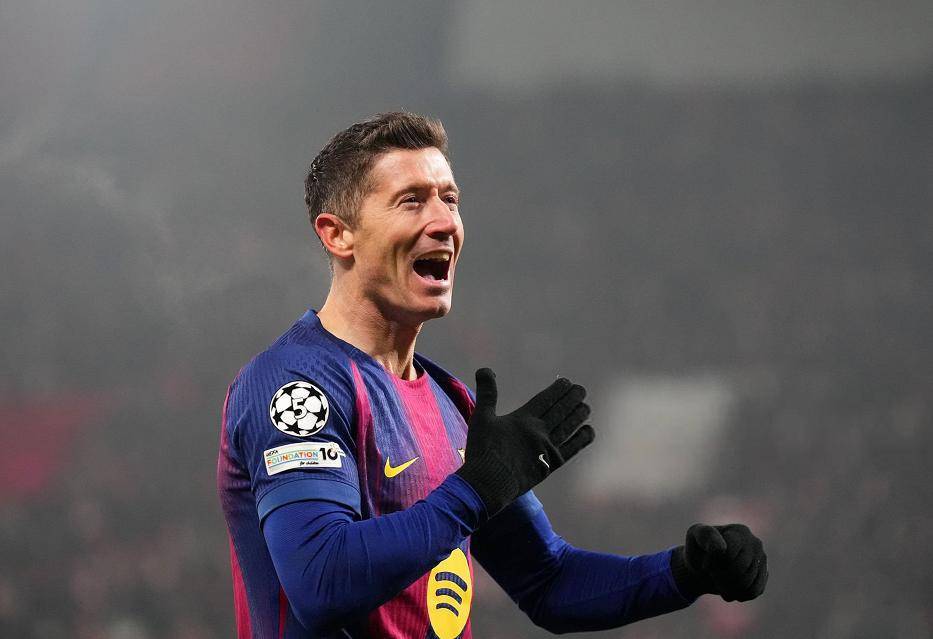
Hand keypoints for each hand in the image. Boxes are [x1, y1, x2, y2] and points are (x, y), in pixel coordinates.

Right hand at [455, 368, 594, 516]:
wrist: (488, 484)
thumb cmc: (482, 450)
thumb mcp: (481, 418)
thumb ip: (487, 393)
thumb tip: (485, 369)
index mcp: (523, 419)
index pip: (546, 399)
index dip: (558, 389)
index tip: (566, 382)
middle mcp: (539, 431)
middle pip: (561, 411)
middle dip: (572, 398)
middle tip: (581, 389)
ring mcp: (547, 449)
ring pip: (569, 427)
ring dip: (579, 415)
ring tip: (586, 406)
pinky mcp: (550, 465)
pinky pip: (571, 449)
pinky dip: (582, 439)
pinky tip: (589, 431)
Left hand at [670, 523, 767, 601]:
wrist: (705, 566)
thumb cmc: (699, 549)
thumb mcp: (695, 536)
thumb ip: (705, 536)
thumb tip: (722, 549)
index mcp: (740, 531)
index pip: (730, 556)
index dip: (714, 565)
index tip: (704, 565)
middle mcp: (755, 544)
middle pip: (741, 571)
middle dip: (722, 578)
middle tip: (712, 576)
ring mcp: (762, 560)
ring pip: (748, 584)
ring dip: (728, 589)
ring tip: (719, 583)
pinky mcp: (764, 575)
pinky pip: (754, 592)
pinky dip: (739, 595)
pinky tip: (729, 590)